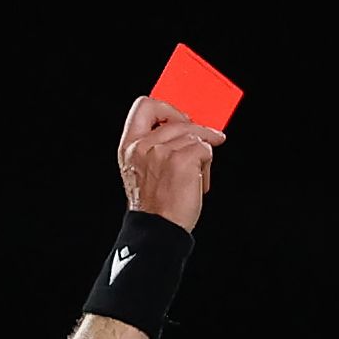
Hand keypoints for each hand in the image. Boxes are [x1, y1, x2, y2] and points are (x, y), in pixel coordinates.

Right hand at [117, 94, 221, 230]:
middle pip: (177, 119)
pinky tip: (199, 181)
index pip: (144, 106)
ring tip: (198, 174)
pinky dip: (207, 165)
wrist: (158, 232)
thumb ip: (157, 146)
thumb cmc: (155, 207)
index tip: (179, 118)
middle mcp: (142, 146)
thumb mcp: (145, 171)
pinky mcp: (182, 159)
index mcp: (129, 147)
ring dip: (203, 151)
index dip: (165, 107)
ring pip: (195, 134)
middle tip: (209, 138)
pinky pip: (205, 148)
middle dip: (196, 129)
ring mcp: (162, 152)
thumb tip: (188, 126)